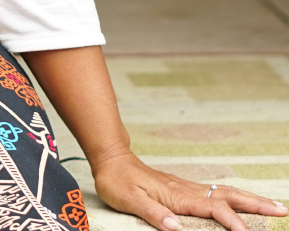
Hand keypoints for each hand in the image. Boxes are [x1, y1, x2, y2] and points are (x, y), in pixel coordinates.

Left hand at [93, 151, 287, 230]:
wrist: (111, 159)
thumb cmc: (118, 180)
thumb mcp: (129, 199)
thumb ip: (153, 213)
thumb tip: (176, 228)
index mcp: (178, 196)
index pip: (212, 209)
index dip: (231, 222)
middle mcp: (188, 190)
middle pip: (228, 196)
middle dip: (255, 204)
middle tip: (282, 210)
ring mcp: (187, 188)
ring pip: (225, 193)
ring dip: (250, 199)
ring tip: (272, 205)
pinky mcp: (184, 188)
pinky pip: (215, 194)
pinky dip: (234, 198)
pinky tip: (241, 203)